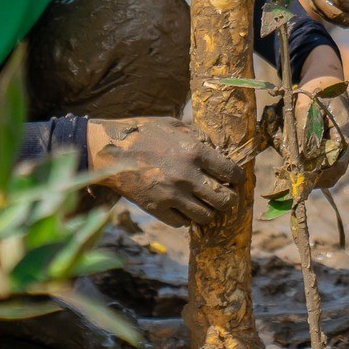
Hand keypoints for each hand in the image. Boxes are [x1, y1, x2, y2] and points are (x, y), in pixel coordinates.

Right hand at [87, 116, 241, 228]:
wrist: (110, 151)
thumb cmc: (144, 133)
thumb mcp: (174, 125)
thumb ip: (199, 137)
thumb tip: (219, 151)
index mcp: (194, 152)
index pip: (232, 173)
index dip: (238, 178)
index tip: (235, 180)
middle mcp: (187, 176)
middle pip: (224, 200)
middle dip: (228, 199)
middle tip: (223, 195)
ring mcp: (172, 195)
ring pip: (206, 216)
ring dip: (208, 210)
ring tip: (203, 202)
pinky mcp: (157, 209)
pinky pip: (183, 223)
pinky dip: (186, 217)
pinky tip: (182, 206)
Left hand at [293, 48, 348, 190]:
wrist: (326, 77)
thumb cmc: (316, 90)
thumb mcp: (306, 108)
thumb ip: (303, 132)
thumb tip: (298, 159)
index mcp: (346, 135)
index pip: (337, 167)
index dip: (319, 176)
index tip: (300, 177)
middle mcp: (348, 144)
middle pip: (334, 173)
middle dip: (314, 177)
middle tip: (293, 177)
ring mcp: (344, 145)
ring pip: (330, 170)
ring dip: (312, 172)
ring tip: (294, 168)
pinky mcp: (336, 144)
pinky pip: (326, 161)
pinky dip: (313, 164)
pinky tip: (298, 158)